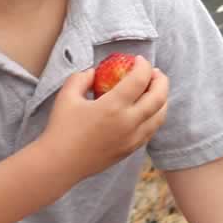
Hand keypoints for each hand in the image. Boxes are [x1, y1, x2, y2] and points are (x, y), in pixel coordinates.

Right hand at [42, 57, 168, 182]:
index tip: (138, 59)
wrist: (60, 163)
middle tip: (155, 72)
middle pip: (159, 97)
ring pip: (160, 116)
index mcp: (113, 106)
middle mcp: (128, 123)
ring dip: (162, 99)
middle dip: (161, 80)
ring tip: (154, 90)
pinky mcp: (130, 150)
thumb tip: (94, 72)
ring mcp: (132, 138)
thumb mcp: (66, 96)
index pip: (140, 80)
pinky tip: (146, 110)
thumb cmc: (61, 128)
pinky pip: (151, 130)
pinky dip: (154, 116)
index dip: (143, 65)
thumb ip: (81, 78)